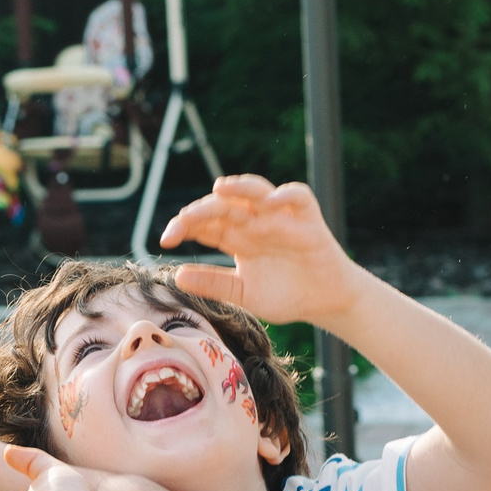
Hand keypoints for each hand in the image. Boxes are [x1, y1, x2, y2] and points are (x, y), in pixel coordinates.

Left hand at [160, 176, 364, 328]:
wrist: (324, 303)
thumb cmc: (286, 295)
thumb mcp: (243, 294)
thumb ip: (213, 284)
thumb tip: (176, 276)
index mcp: (237, 238)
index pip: (206, 223)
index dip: (184, 227)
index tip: (165, 240)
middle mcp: (255, 223)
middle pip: (224, 206)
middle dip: (201, 211)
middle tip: (182, 223)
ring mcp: (280, 218)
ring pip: (257, 191)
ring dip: (239, 187)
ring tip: (219, 187)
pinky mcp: (308, 220)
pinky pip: (298, 197)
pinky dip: (286, 194)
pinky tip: (271, 202)